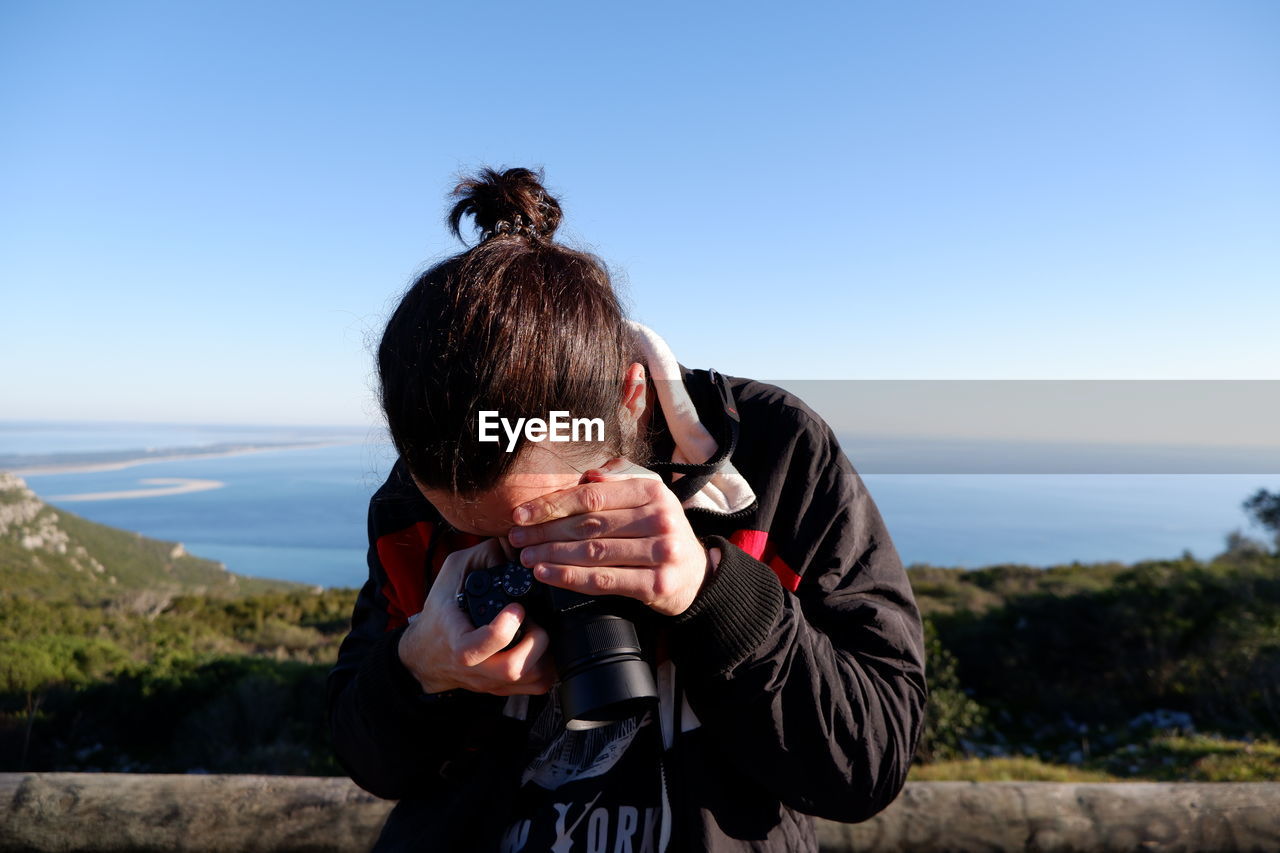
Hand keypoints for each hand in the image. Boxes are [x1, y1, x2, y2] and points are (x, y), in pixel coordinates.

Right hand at [397, 537, 555, 696]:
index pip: (475, 649)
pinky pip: (537, 686)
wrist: (427, 654)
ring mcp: (492, 682)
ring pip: (531, 681)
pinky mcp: (505, 688)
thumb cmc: (441, 613)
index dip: (501, 630)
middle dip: (535, 642)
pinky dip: (548, 666)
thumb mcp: (452, 575)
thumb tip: (513, 543)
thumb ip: (480, 557)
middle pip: (512, 670)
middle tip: (535, 622)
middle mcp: (475, 668)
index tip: (516, 607)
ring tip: (537, 632)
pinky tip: (539, 646)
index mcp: (457, 642)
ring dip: (546, 653)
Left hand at [508, 457, 721, 616]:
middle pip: (589, 525)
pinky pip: (604, 581)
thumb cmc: (659, 532)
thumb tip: (586, 477)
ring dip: (552, 555)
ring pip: (593, 553)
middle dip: (545, 531)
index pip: (592, 497)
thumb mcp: (646, 499)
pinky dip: (570, 578)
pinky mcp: (657, 584)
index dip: (552, 505)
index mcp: (652, 492)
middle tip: (516, 537)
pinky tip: (547, 574)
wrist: (696, 574)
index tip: (522, 513)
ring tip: (526, 556)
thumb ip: (616, 484)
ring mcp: (661, 552)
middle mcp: (660, 518)